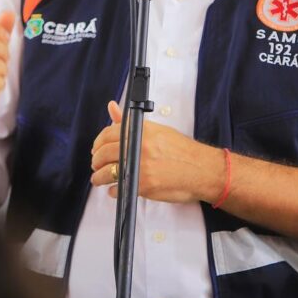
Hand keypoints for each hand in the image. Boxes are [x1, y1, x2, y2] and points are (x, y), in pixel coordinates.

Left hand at [90, 101, 224, 203]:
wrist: (202, 169)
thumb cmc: (181, 150)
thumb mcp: (157, 130)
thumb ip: (129, 122)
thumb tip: (112, 107)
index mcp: (141, 131)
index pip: (107, 134)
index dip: (98, 143)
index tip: (97, 149)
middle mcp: (139, 146)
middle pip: (103, 154)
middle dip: (96, 161)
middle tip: (97, 165)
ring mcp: (140, 166)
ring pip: (106, 173)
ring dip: (99, 177)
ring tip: (101, 179)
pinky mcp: (143, 185)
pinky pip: (117, 188)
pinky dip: (114, 190)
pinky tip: (116, 188)